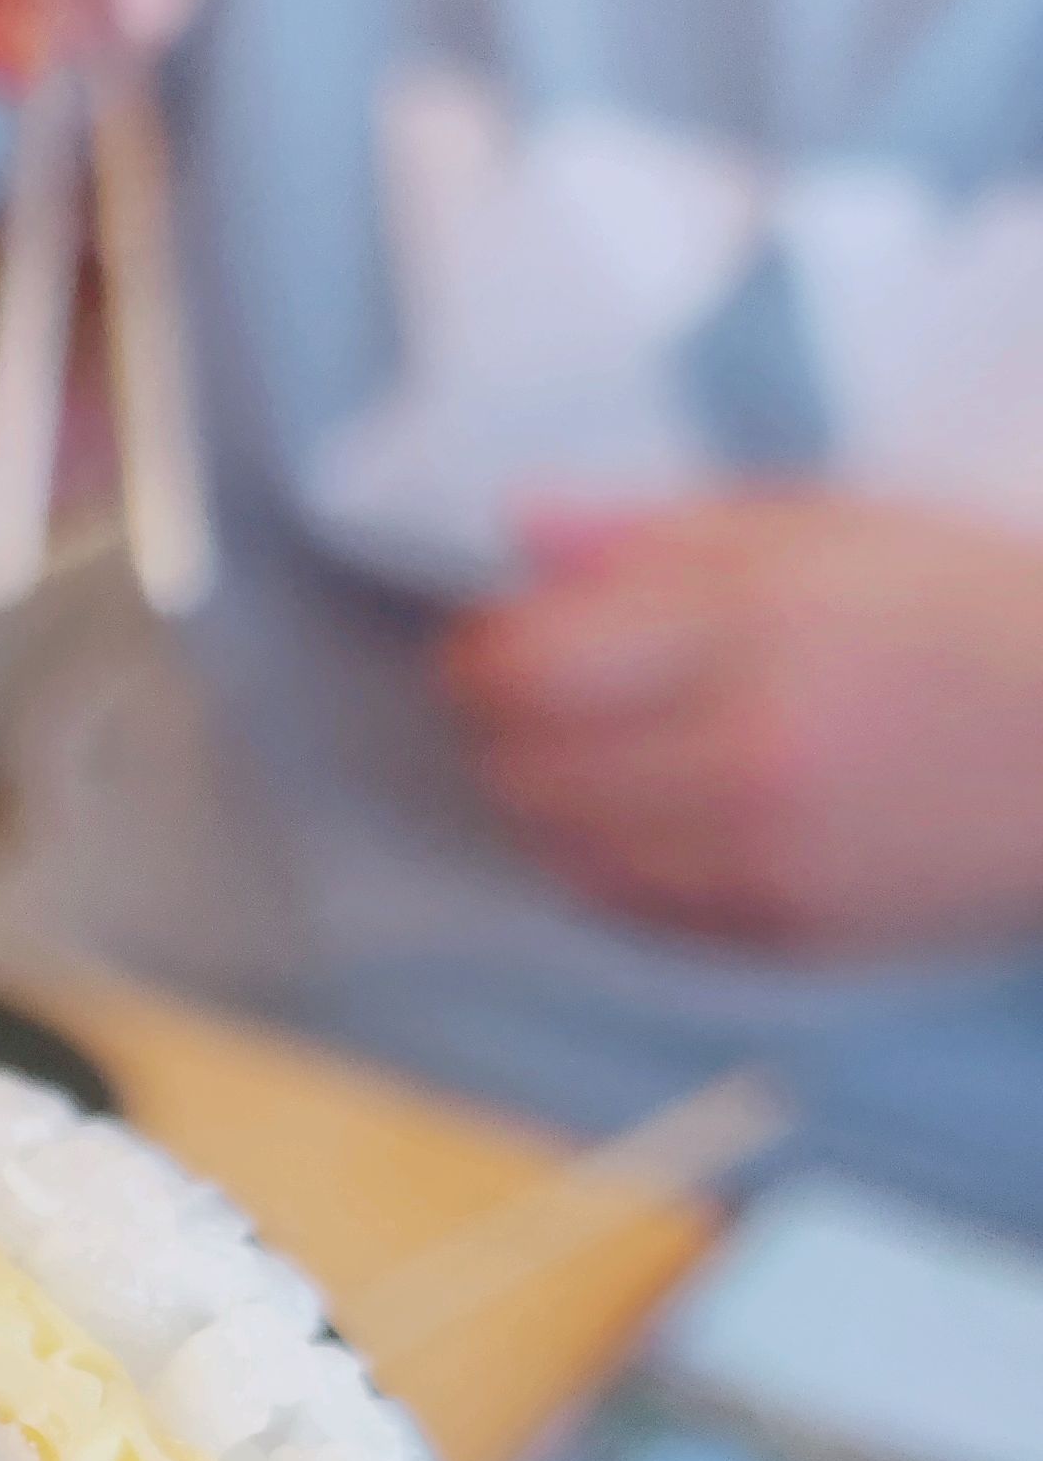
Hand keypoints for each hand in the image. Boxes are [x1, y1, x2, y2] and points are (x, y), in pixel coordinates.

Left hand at [438, 494, 1042, 952]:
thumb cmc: (976, 614)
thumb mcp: (836, 527)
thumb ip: (666, 532)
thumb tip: (523, 526)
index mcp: (758, 630)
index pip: (529, 668)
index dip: (483, 654)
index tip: (490, 640)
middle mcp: (746, 756)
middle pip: (526, 769)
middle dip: (507, 729)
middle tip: (541, 695)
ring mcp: (761, 859)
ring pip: (564, 850)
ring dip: (551, 801)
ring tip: (599, 751)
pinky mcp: (781, 933)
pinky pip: (630, 908)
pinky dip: (609, 862)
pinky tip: (652, 815)